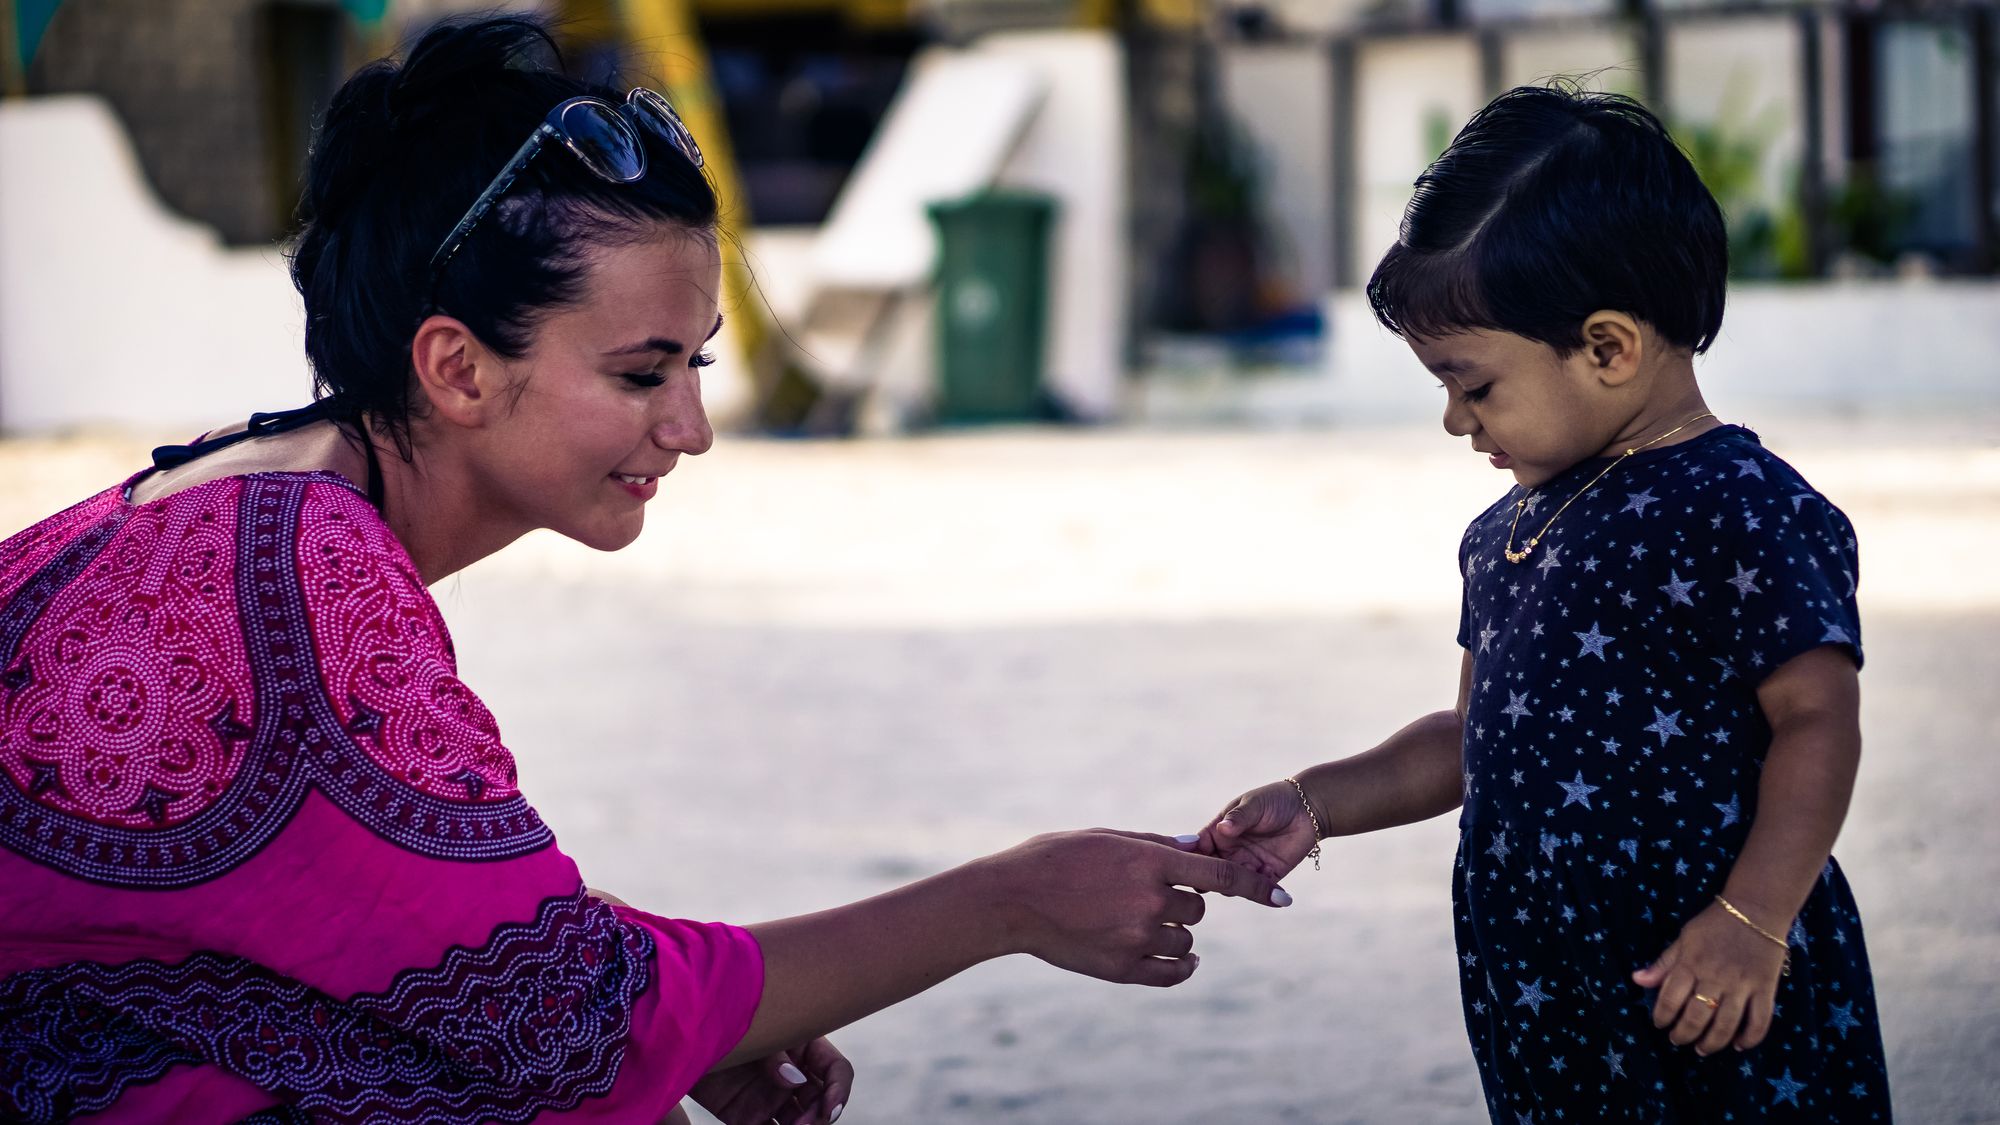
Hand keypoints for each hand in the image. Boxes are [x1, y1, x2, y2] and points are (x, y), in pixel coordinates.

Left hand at [688, 1037, 852, 1124]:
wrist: (681, 1033)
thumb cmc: (723, 1021)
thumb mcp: (753, 1029)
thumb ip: (775, 1054)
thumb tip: (795, 1079)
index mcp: (802, 1046)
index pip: (835, 1070)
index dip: (839, 1089)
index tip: (830, 1108)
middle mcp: (792, 1075)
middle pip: (821, 1101)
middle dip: (820, 1116)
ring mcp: (770, 1098)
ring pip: (799, 1122)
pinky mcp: (747, 1117)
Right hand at [985, 829, 1287, 987]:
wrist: (1009, 900)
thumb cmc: (1053, 859)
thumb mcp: (1105, 838)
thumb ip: (1154, 844)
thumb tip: (1196, 847)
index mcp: (1148, 861)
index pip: (1219, 875)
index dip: (1255, 887)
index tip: (1282, 899)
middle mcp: (1148, 900)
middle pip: (1198, 909)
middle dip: (1184, 902)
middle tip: (1150, 895)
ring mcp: (1135, 937)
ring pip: (1185, 941)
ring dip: (1175, 933)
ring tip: (1140, 922)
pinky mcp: (1120, 968)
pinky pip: (1170, 973)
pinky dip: (1179, 967)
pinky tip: (1180, 962)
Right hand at [1196, 779, 1320, 880]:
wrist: (1308, 810)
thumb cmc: (1275, 800)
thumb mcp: (1254, 804)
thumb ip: (1239, 816)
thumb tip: (1223, 828)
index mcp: (1218, 832)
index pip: (1197, 848)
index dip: (1193, 857)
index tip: (1196, 862)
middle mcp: (1228, 852)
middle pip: (1210, 872)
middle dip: (1211, 878)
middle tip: (1218, 878)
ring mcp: (1246, 866)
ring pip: (1230, 886)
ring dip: (1233, 886)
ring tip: (1244, 878)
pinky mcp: (1267, 877)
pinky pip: (1257, 890)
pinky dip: (1258, 890)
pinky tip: (1267, 877)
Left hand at [1632, 901, 1790, 1054]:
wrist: (1756, 909)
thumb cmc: (1714, 924)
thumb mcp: (1684, 938)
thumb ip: (1663, 963)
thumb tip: (1637, 980)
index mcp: (1691, 963)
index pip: (1670, 999)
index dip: (1662, 1016)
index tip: (1659, 1024)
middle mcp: (1716, 977)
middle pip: (1697, 1017)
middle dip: (1684, 1034)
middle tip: (1678, 1039)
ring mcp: (1743, 985)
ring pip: (1726, 1024)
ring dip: (1712, 1042)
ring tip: (1702, 1049)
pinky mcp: (1766, 989)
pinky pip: (1760, 1021)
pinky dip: (1749, 1038)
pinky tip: (1738, 1045)